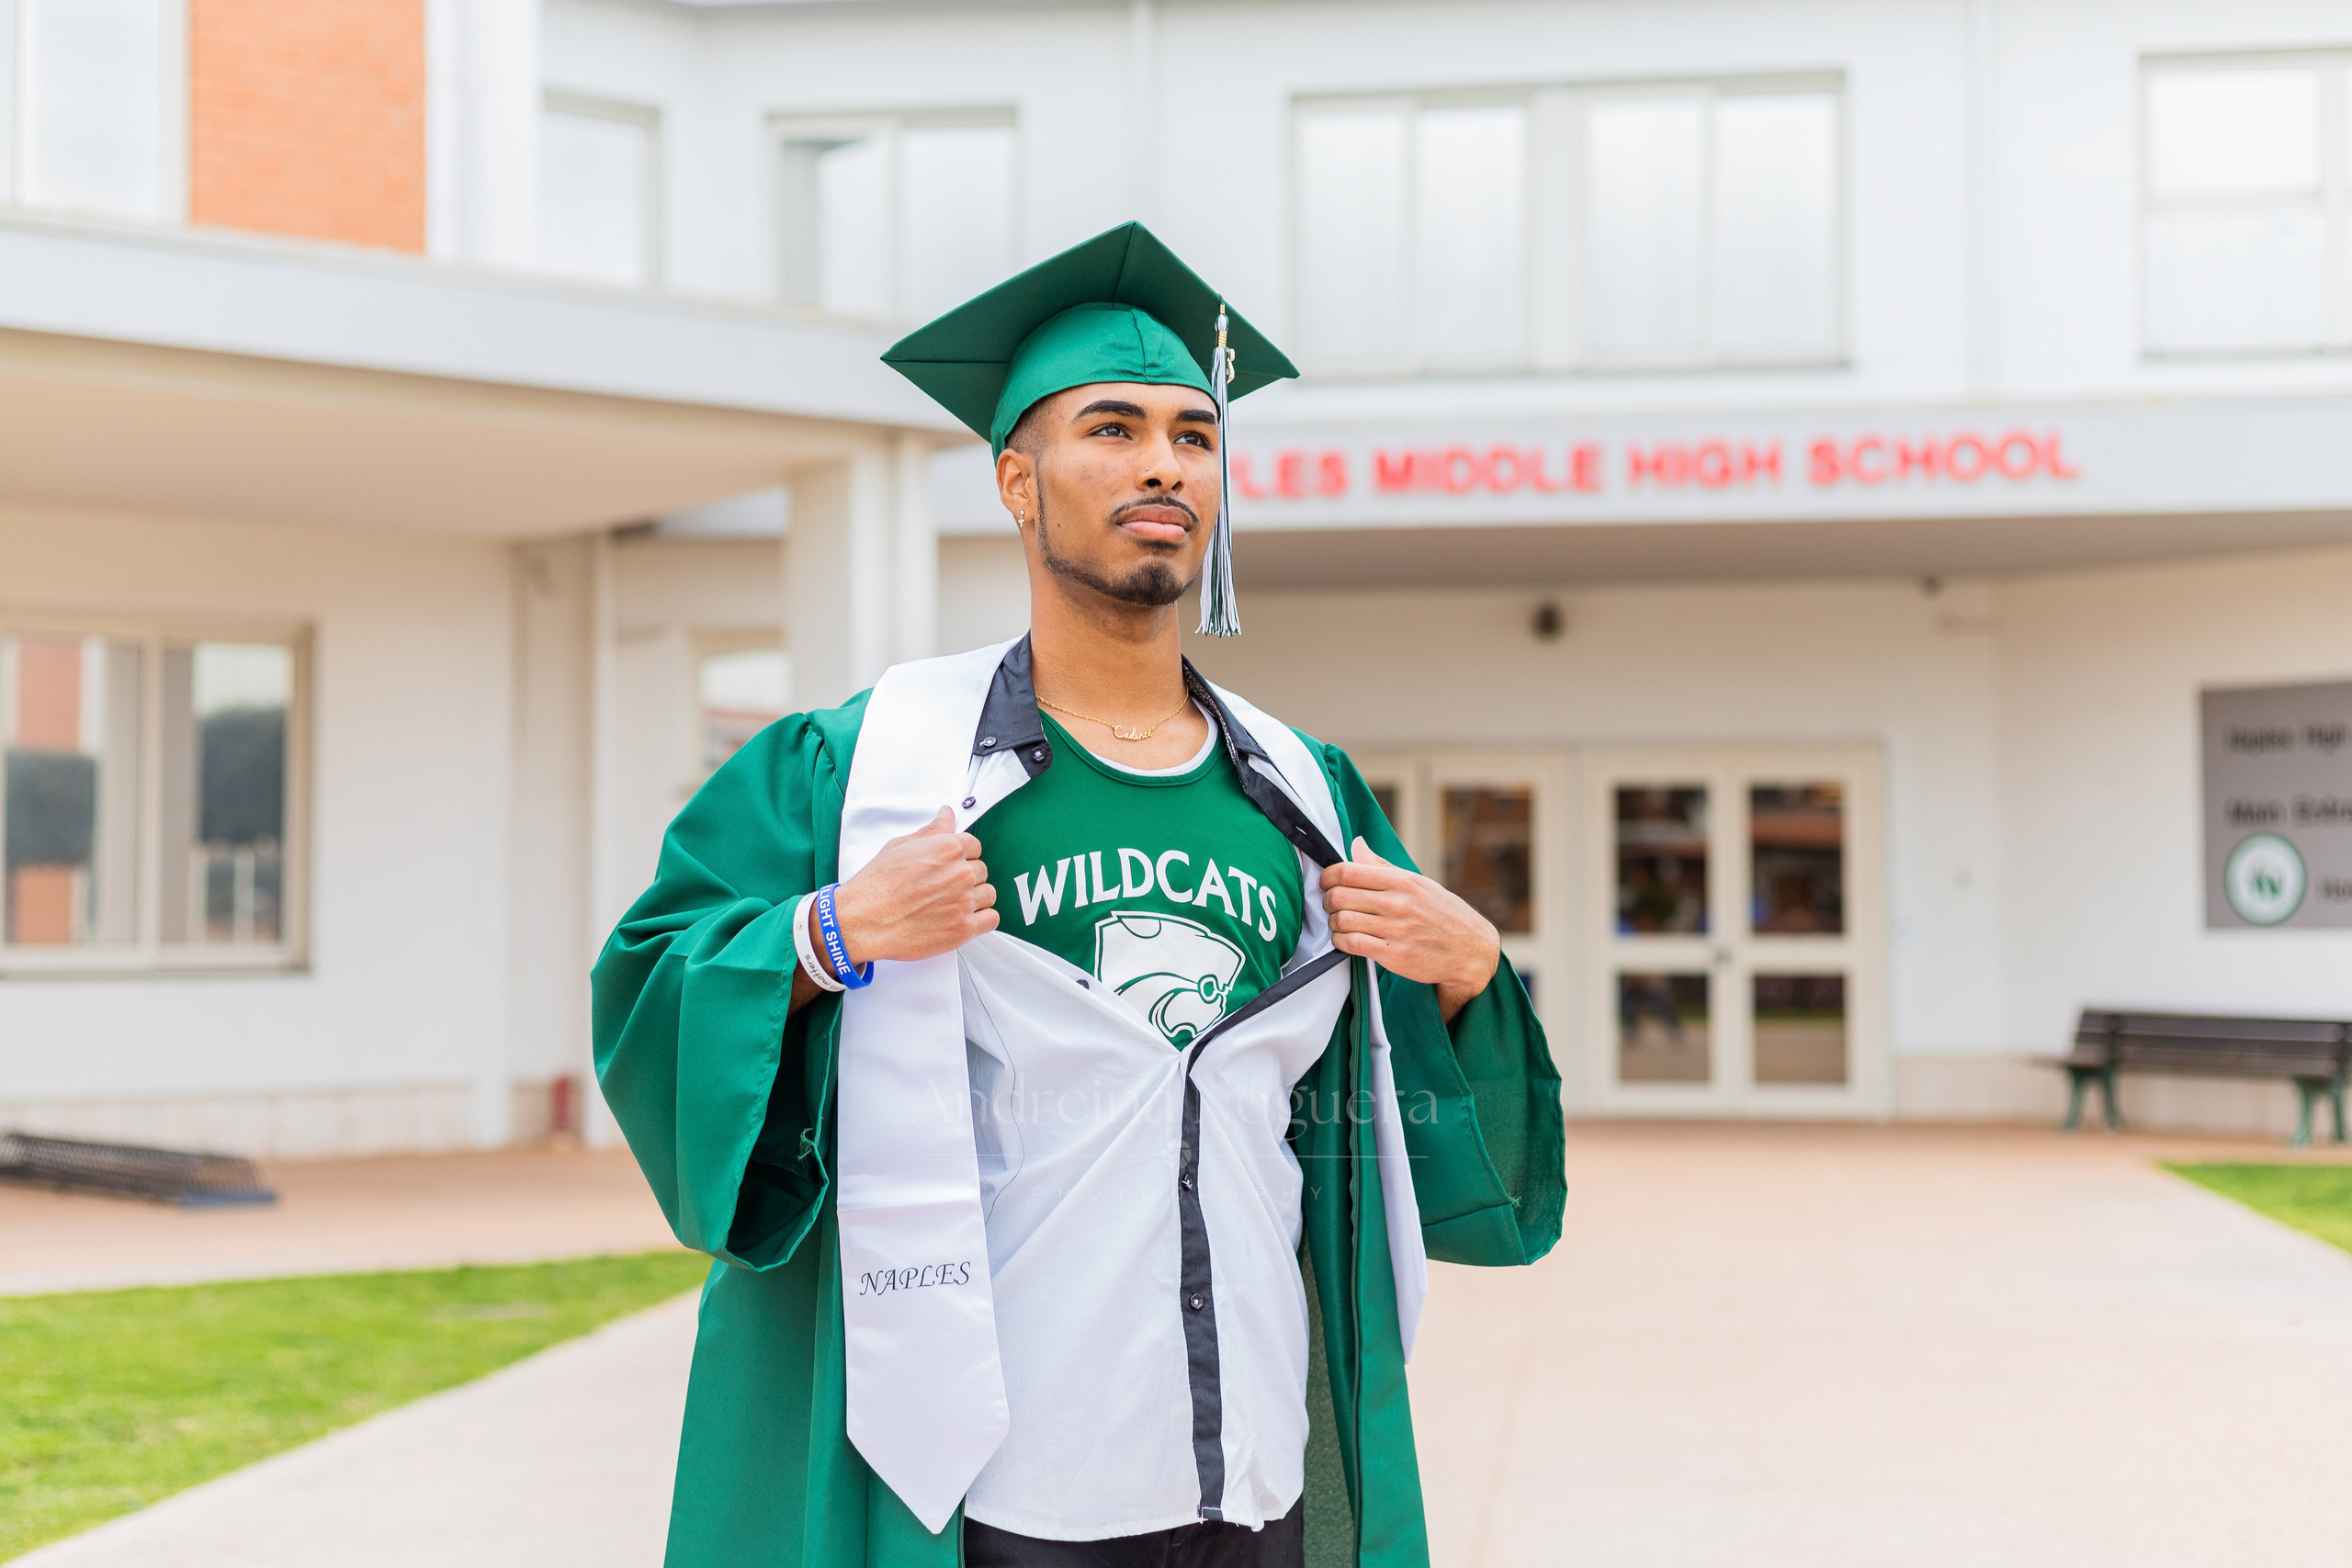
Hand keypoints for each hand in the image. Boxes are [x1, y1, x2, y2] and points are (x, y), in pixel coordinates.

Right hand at [828, 807, 997, 967]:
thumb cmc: (877, 885)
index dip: (962, 856)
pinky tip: (964, 918)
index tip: (952, 865)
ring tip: (953, 903)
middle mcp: (960, 873)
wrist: (864, 920)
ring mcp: (964, 901)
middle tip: (945, 887)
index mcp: (948, 849)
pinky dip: (981, 920)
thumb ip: (931, 831)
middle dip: (966, 877)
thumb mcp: (901, 846)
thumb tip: (947, 815)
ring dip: (976, 898)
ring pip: (989, 894)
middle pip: (981, 870)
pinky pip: (991, 919)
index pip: (975, 846)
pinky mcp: (963, 928)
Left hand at [1320, 836, 1500, 1021]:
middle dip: (1327, 901)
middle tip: (1330, 906)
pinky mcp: (1395, 955)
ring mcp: (1397, 929)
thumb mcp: (1419, 884)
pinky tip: (1347, 941)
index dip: (1327, 876)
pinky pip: (1352, 945)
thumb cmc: (1444, 915)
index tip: (1325, 883)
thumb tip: (1356, 844)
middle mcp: (1399, 903)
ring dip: (1333, 923)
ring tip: (1339, 924)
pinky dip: (1341, 942)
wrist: (1472, 950)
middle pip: (1340, 895)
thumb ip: (1382, 867)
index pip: (1348, 871)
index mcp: (1402, 881)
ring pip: (1342, 920)